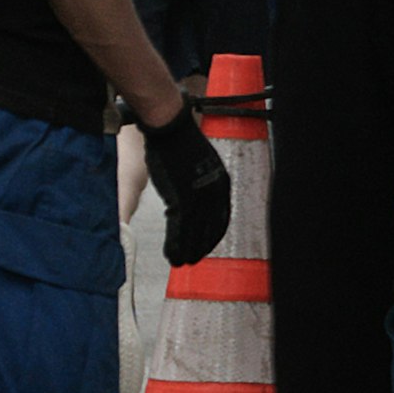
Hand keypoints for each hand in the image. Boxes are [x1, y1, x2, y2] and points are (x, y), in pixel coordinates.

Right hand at [138, 105, 235, 265]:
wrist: (171, 129)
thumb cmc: (181, 143)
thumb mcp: (200, 165)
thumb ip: (201, 184)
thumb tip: (194, 199)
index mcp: (221, 184)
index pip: (220, 218)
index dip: (211, 235)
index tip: (205, 246)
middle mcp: (214, 193)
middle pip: (209, 228)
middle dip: (200, 247)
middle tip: (192, 260)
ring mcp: (198, 197)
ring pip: (193, 232)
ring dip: (186, 250)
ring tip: (180, 263)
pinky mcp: (181, 199)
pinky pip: (179, 229)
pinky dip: (175, 244)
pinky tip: (172, 255)